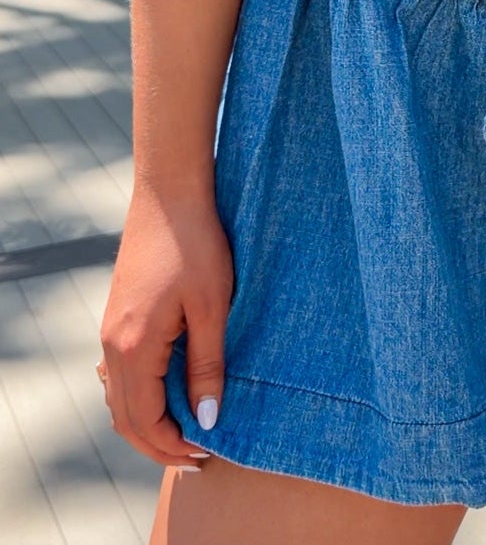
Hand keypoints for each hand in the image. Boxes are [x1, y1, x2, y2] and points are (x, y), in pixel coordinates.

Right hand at [98, 183, 233, 467]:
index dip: (172, 445)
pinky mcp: (117, 316)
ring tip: (185, 430)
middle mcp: (113, 344)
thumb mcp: (211, 307)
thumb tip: (206, 421)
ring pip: (119, 397)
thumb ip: (208, 366)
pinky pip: (120, 373)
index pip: (145, 420)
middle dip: (158, 443)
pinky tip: (167, 391)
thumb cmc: (197, 243)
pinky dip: (139, 395)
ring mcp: (110, 329)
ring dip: (147, 421)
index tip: (205, 455)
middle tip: (196, 457)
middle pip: (126, 417)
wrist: (169, 192)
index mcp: (135, 346)